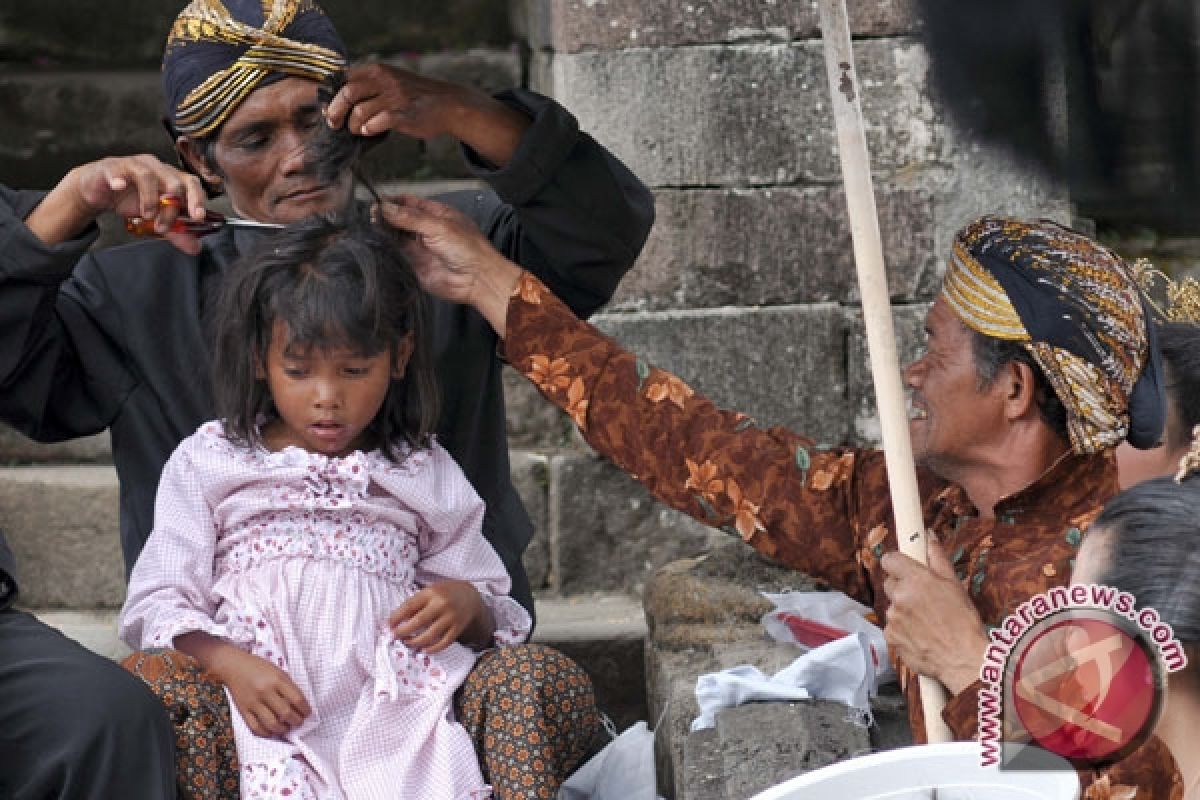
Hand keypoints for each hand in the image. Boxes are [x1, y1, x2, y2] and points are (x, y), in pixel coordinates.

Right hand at [28, 155, 206, 252]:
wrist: (99, 191)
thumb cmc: (130, 198)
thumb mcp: (156, 218)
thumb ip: (176, 232)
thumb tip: (195, 247)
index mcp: (171, 177)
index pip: (191, 183)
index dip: (197, 199)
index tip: (198, 218)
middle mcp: (156, 168)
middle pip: (173, 182)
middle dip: (172, 208)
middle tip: (163, 226)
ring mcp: (134, 165)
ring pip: (148, 176)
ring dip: (150, 199)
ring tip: (147, 216)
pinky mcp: (112, 167)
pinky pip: (117, 170)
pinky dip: (119, 179)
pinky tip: (119, 187)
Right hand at [175, 632, 311, 737]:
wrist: (233, 666)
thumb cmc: (258, 667)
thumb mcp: (278, 671)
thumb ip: (288, 686)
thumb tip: (300, 705)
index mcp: (277, 680)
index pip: (297, 699)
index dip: (305, 710)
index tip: (307, 713)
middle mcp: (266, 691)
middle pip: (286, 713)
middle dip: (296, 721)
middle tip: (298, 722)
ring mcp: (254, 702)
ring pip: (272, 723)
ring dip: (283, 729)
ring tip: (287, 727)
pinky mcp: (243, 710)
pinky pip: (256, 727)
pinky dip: (266, 733)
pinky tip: (272, 730)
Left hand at [325, 63, 465, 139]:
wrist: (448, 104)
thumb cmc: (415, 96)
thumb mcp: (391, 80)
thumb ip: (369, 85)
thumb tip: (339, 98)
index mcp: (378, 70)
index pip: (344, 79)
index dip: (333, 96)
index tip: (330, 109)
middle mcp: (385, 80)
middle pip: (347, 94)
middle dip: (335, 112)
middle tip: (334, 124)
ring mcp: (395, 97)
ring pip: (360, 112)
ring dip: (353, 125)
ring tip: (358, 130)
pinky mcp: (404, 115)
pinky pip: (378, 123)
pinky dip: (369, 129)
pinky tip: (371, 131)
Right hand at [378, 195, 521, 333]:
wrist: (477, 280)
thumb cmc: (468, 249)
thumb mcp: (438, 226)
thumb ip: (410, 218)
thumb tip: (386, 207)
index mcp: (436, 214)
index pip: (409, 203)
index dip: (393, 201)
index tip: (378, 202)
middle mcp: (427, 229)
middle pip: (400, 218)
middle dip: (386, 216)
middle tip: (373, 215)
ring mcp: (420, 247)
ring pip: (396, 236)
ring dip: (385, 231)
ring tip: (374, 227)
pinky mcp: (415, 264)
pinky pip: (397, 254)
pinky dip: (387, 248)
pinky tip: (379, 242)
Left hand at [389, 581, 494, 652]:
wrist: (471, 596)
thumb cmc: (445, 594)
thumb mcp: (430, 591)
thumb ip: (416, 603)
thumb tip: (397, 620)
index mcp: (431, 593)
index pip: (410, 606)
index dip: (396, 617)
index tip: (388, 626)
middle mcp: (441, 604)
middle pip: (418, 621)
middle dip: (403, 631)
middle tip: (395, 636)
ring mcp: (451, 617)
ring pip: (430, 635)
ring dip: (416, 642)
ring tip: (408, 643)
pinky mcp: (457, 628)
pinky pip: (444, 642)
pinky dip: (433, 648)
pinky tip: (424, 649)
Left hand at [880, 540, 987, 694]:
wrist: (962, 659)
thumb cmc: (963, 622)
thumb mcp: (955, 584)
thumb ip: (937, 558)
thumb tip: (928, 535)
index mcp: (915, 580)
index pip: (889, 560)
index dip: (897, 563)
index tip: (904, 568)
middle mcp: (899, 597)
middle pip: (890, 583)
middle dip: (902, 588)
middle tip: (923, 599)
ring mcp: (892, 618)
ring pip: (892, 606)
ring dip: (904, 610)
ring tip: (926, 621)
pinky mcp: (890, 636)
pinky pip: (892, 627)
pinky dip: (902, 629)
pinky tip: (920, 635)